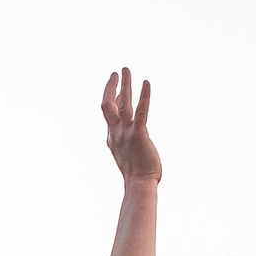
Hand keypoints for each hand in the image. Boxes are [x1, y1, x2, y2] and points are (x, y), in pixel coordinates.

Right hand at [101, 68, 160, 183]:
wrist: (139, 185)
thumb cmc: (138, 176)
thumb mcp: (128, 156)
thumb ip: (128, 144)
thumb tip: (133, 141)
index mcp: (112, 138)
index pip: (110, 113)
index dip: (113, 98)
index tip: (119, 87)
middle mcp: (116, 133)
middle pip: (108, 104)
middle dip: (111, 87)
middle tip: (116, 72)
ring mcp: (126, 133)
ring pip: (122, 103)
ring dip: (125, 84)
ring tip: (126, 69)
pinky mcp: (139, 135)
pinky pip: (142, 111)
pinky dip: (144, 96)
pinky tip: (146, 82)